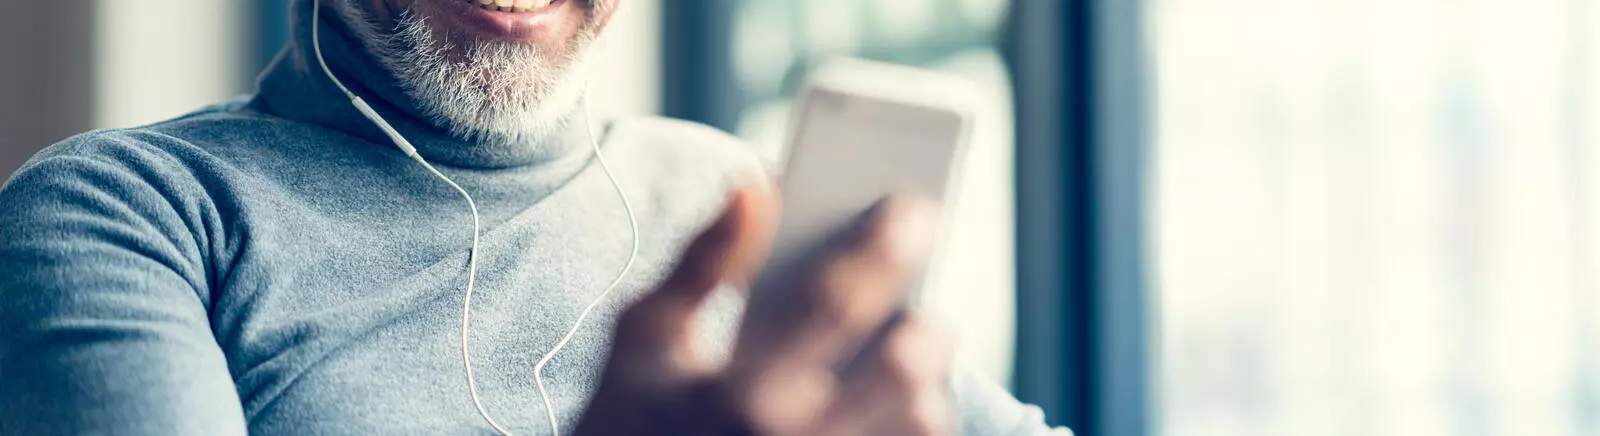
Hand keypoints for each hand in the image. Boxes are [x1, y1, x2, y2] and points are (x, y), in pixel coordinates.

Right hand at [574, 183, 953, 435]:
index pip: (835, 306)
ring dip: (925, 380)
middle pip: (903, 370)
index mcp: (741, 390)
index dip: (884, 249)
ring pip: (922, 418)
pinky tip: (893, 400)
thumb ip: (702, 260)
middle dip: (926, 325)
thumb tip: (754, 185)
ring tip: (903, 358)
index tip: (917, 208)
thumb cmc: (634, 411)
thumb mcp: (644, 335)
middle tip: (920, 308)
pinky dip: (913, 419)